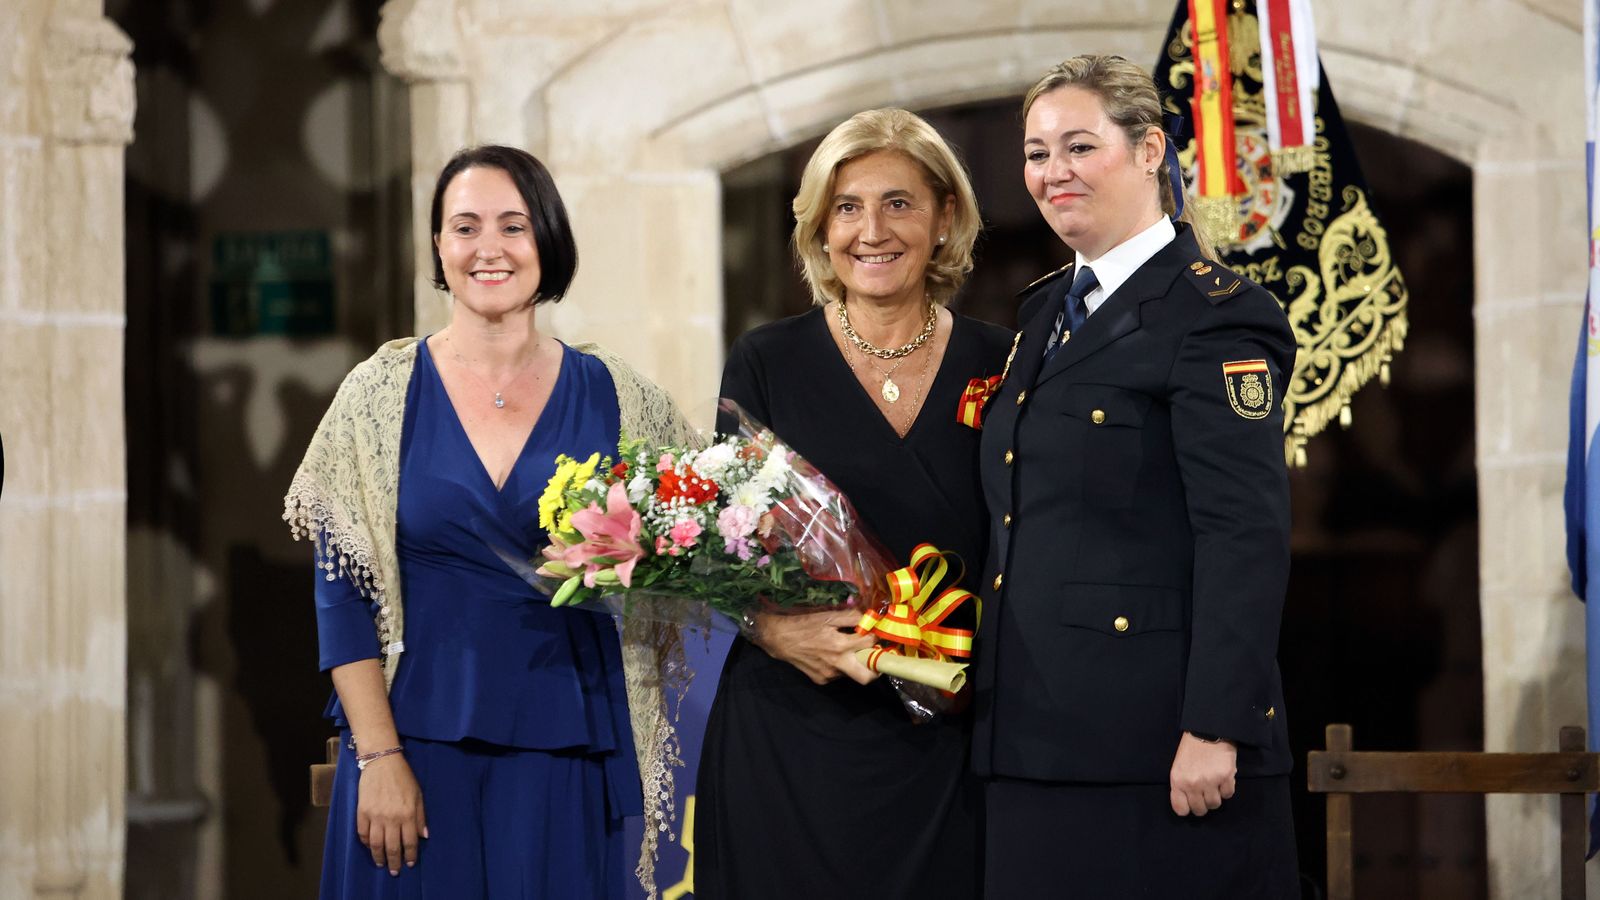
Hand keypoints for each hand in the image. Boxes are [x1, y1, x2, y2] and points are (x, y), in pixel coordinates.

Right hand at [356, 752, 427, 874]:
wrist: (382, 762)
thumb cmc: (403, 777)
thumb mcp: (418, 795)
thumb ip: (421, 817)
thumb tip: (424, 836)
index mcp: (408, 814)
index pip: (410, 842)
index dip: (410, 855)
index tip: (410, 863)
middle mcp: (391, 818)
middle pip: (392, 847)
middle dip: (394, 862)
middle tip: (395, 871)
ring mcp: (375, 816)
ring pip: (376, 844)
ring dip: (379, 857)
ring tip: (381, 864)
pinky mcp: (362, 812)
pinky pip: (363, 834)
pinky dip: (366, 843)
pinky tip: (370, 847)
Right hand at [750, 607, 878, 684]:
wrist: (778, 639)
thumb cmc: (804, 624)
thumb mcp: (828, 615)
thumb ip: (851, 617)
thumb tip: (869, 619)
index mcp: (840, 645)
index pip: (869, 644)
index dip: (875, 638)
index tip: (874, 634)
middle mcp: (837, 664)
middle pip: (867, 677)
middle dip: (876, 669)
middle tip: (874, 656)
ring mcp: (829, 675)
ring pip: (851, 673)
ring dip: (853, 663)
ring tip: (844, 650)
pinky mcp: (821, 680)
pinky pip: (838, 675)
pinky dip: (839, 666)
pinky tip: (829, 655)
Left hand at [1169, 731, 1236, 816]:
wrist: (1207, 730)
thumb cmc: (1191, 749)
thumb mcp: (1179, 767)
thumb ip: (1181, 786)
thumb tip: (1187, 804)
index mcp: (1177, 781)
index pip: (1180, 809)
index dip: (1187, 809)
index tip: (1191, 804)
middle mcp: (1193, 784)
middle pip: (1200, 810)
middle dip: (1203, 805)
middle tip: (1205, 796)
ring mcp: (1210, 781)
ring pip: (1215, 804)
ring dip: (1215, 797)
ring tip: (1214, 786)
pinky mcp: (1226, 777)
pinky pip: (1228, 794)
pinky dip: (1227, 789)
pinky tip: (1223, 779)